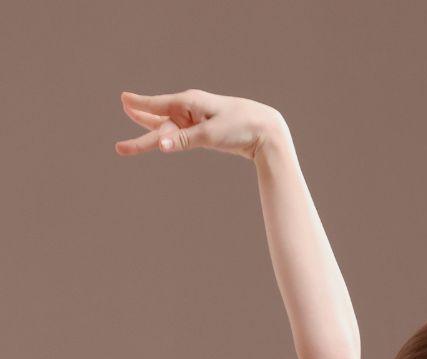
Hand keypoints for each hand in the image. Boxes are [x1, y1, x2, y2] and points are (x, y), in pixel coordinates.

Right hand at [114, 88, 282, 163]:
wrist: (264, 129)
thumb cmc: (239, 126)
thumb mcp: (210, 134)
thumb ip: (184, 140)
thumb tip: (161, 146)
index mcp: (189, 102)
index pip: (158, 104)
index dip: (139, 105)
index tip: (122, 100)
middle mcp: (189, 109)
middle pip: (158, 121)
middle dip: (139, 130)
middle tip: (120, 147)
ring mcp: (195, 120)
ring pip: (167, 129)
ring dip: (149, 135)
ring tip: (129, 145)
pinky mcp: (202, 131)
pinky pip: (179, 135)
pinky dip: (168, 139)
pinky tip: (157, 139)